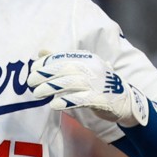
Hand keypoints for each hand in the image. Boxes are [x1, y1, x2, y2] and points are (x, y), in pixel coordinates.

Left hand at [28, 50, 148, 125]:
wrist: (126, 101)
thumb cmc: (99, 84)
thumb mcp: (83, 69)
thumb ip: (61, 60)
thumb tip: (41, 51)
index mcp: (88, 59)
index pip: (63, 57)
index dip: (46, 62)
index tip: (33, 69)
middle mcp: (93, 68)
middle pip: (64, 69)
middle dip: (45, 74)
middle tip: (30, 82)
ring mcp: (97, 83)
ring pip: (69, 83)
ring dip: (50, 88)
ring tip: (37, 93)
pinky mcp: (100, 99)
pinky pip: (80, 99)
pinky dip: (65, 101)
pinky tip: (53, 104)